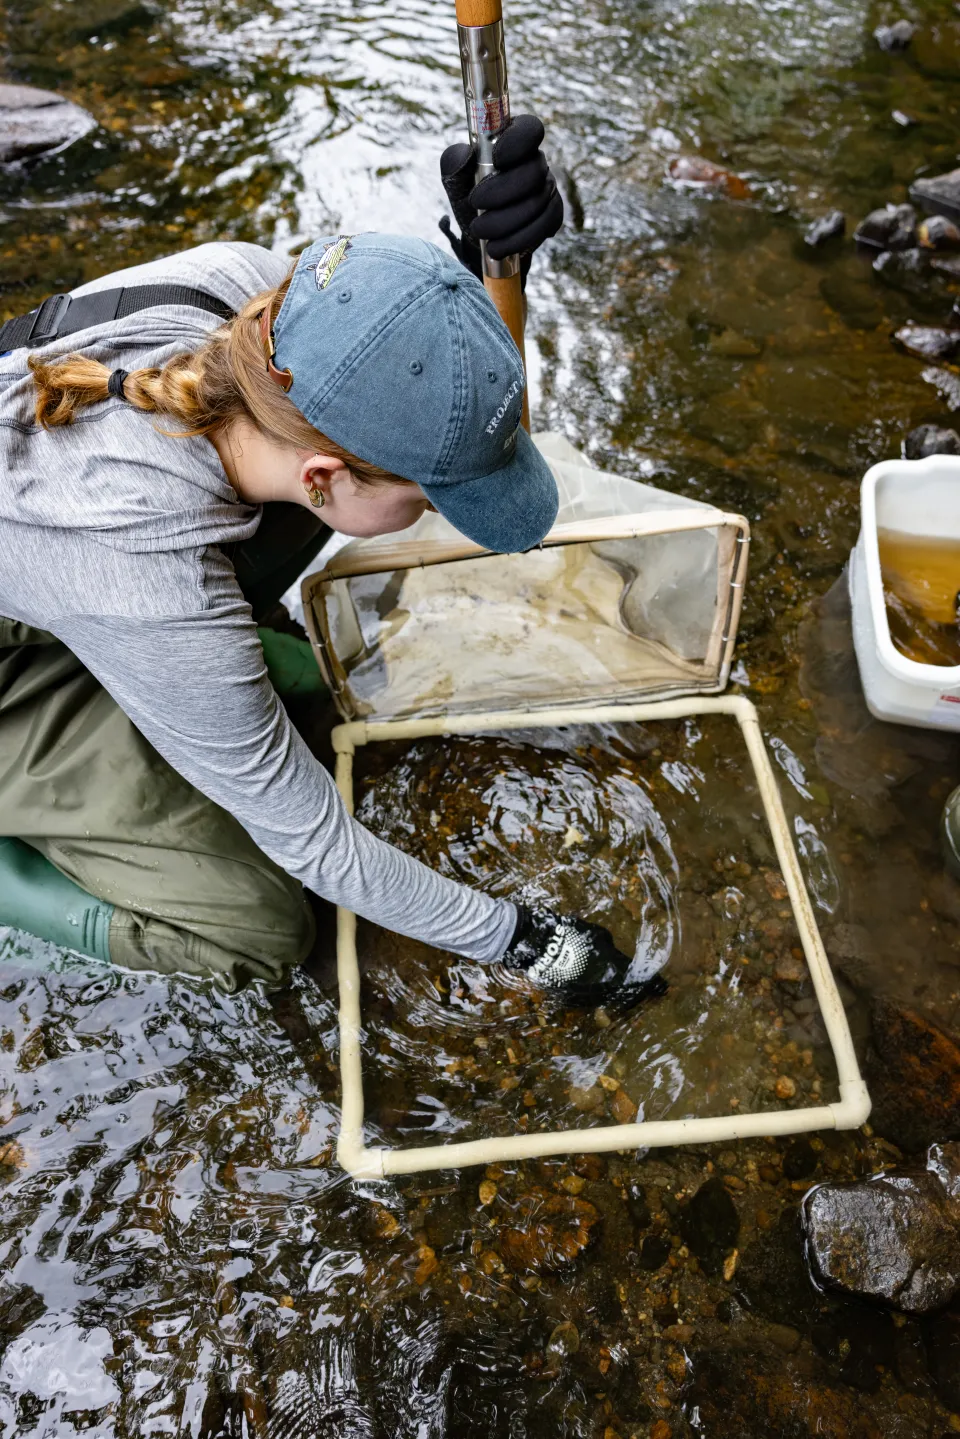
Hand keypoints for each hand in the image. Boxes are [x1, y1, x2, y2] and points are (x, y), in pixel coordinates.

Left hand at [439, 114, 563, 283]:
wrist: (480, 234)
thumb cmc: (468, 197)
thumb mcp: (454, 178)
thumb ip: (454, 161)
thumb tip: (466, 154)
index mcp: (514, 141)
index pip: (530, 129)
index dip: (517, 143)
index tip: (495, 160)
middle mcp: (535, 161)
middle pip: (534, 171)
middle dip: (502, 191)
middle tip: (474, 203)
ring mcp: (547, 188)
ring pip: (537, 202)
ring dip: (504, 221)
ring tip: (478, 231)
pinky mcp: (553, 214)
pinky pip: (544, 225)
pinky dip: (517, 239)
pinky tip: (497, 247)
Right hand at [502, 905, 667, 1009]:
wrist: (538, 945)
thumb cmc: (570, 935)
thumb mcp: (596, 934)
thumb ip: (610, 947)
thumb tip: (614, 953)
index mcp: (612, 970)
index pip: (640, 983)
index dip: (655, 987)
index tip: (665, 990)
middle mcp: (602, 988)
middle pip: (626, 997)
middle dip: (638, 995)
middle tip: (649, 994)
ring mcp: (585, 996)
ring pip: (608, 1001)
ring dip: (618, 997)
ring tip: (627, 994)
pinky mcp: (570, 999)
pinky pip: (589, 999)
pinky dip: (597, 995)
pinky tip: (599, 989)